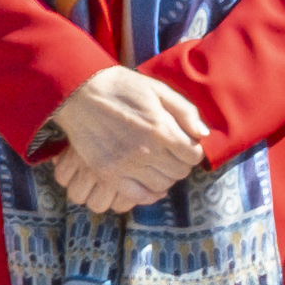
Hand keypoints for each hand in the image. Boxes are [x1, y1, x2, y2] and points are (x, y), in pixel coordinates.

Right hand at [47, 67, 210, 215]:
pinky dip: (148, 194)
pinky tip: (150, 184)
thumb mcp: (159, 90)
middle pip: (179, 172)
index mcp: (161, 128)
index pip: (193, 155)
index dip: (193, 150)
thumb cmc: (123, 88)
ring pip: (161, 185)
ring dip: (166, 177)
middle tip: (173, 154)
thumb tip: (203, 135)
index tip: (186, 144)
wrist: (81, 93)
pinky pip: (136, 196)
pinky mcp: (108, 174)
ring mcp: (126, 165)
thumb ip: (185, 112)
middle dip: (182, 163)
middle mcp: (146, 151)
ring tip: (160, 165)